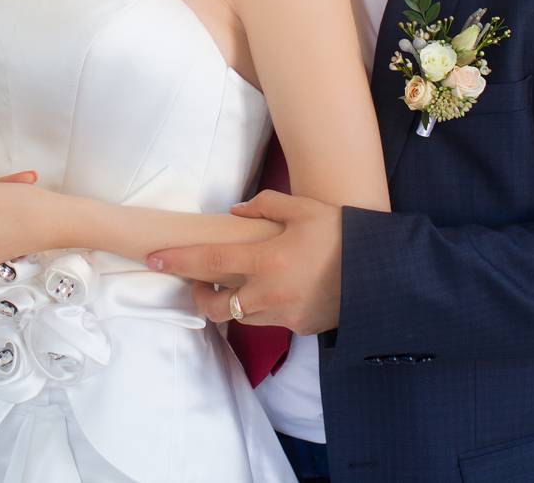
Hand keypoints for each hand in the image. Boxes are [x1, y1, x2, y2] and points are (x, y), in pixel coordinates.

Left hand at [144, 190, 343, 336]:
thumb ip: (264, 206)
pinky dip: (262, 309)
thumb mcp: (303, 208)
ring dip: (230, 304)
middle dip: (199, 296)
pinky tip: (275, 291)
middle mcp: (268, 292)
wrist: (380, 272)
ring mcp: (283, 314)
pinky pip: (269, 321)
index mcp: (265, 259)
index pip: (208, 262)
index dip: (177, 262)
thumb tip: (234, 212)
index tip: (152, 260)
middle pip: (215, 306)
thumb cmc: (340, 233)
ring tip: (236, 286)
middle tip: (198, 282)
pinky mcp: (298, 328)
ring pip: (240, 318)